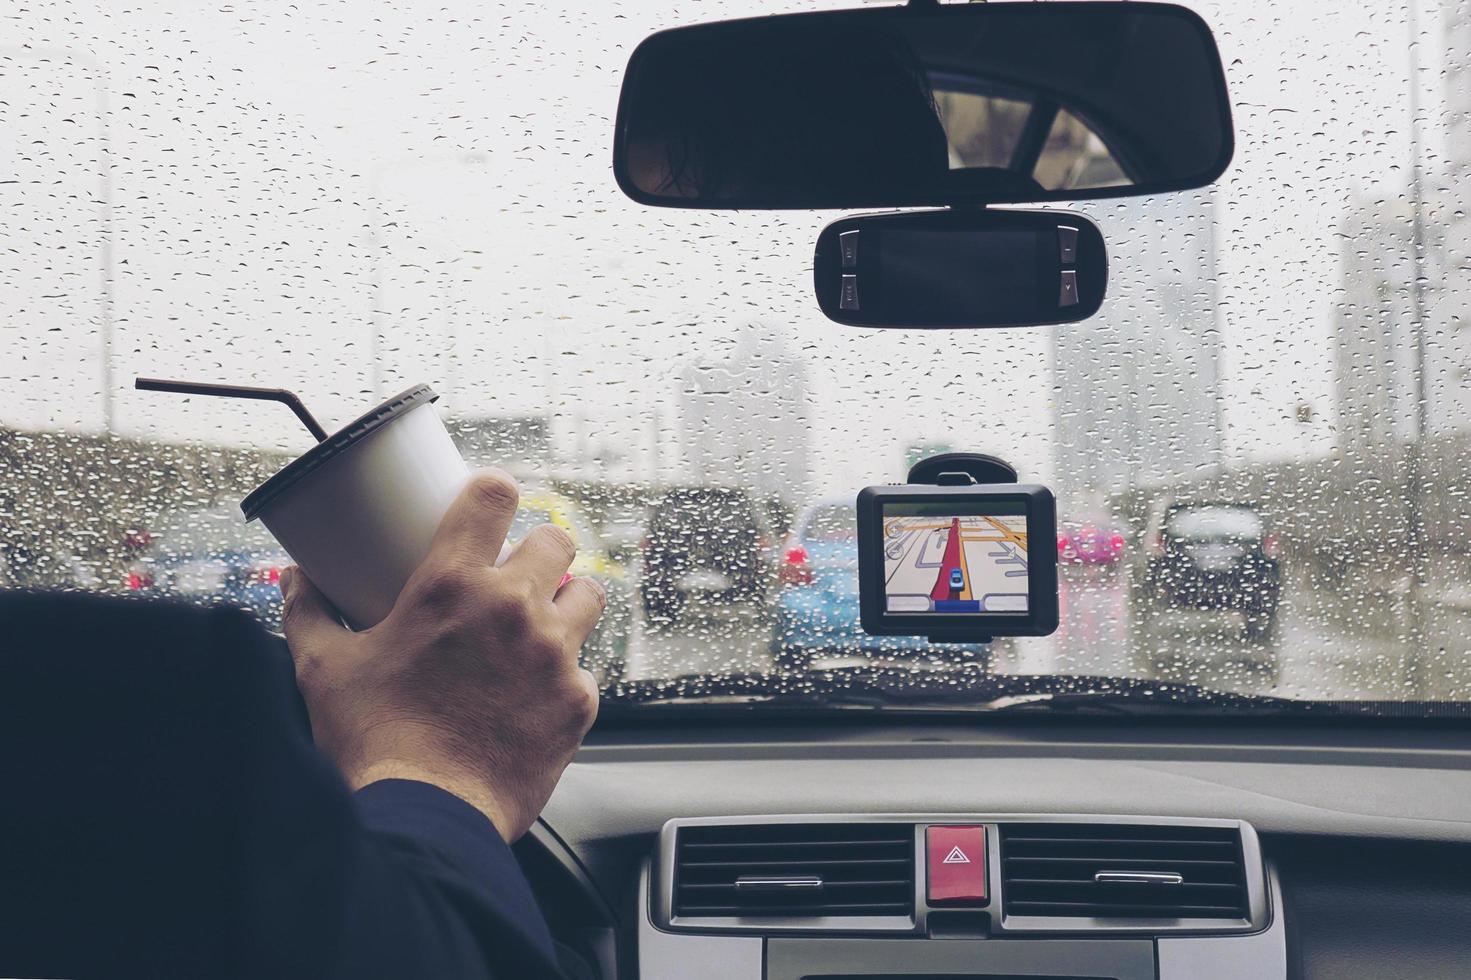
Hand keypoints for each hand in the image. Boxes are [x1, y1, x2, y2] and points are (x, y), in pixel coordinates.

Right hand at [279, 469, 605, 841]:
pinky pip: (586, 670)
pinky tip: (536, 695)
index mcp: (452, 585)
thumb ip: (310, 614)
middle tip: (517, 573)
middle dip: (539, 547)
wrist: (426, 816)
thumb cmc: (373, 742)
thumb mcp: (324, 669)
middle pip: (556, 537)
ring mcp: (554, 653)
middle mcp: (513, 608)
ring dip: (567, 601)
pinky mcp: (578, 700)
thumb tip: (295, 580)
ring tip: (542, 623)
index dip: (496, 490)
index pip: (493, 496)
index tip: (493, 501)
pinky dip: (565, 677)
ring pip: (588, 595)